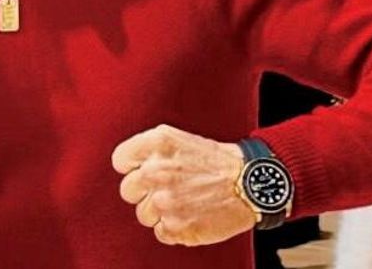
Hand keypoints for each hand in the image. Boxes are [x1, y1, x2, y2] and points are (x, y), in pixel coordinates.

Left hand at [111, 124, 255, 245]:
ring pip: (143, 214)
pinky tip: (191, 215)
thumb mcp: (178, 139)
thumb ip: (149, 149)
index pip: (120, 160)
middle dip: (145, 192)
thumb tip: (128, 166)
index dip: (133, 167)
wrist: (251, 184)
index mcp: (157, 144)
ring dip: (160, 212)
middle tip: (170, 189)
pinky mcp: (176, 227)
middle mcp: (156, 171)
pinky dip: (174, 228)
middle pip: (128, 190)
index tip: (145, 170)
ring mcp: (165, 201)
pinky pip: (160, 232)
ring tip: (185, 202)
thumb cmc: (216, 162)